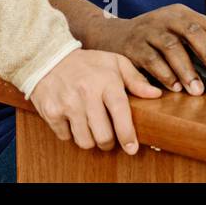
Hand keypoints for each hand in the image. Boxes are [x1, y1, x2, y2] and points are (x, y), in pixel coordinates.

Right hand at [30, 48, 160, 153]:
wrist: (49, 57)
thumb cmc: (87, 63)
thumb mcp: (114, 63)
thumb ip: (136, 79)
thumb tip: (156, 94)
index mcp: (106, 81)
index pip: (120, 113)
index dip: (127, 134)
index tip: (132, 147)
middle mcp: (86, 93)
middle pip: (103, 135)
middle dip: (108, 142)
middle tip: (108, 138)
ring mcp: (67, 103)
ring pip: (85, 140)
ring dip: (90, 140)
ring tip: (90, 128)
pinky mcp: (51, 111)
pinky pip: (66, 137)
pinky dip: (71, 134)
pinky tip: (72, 120)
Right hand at [84, 4, 205, 95]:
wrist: (112, 35)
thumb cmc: (152, 37)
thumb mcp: (175, 31)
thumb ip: (197, 43)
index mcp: (182, 13)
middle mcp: (166, 18)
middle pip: (192, 32)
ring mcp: (149, 30)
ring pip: (171, 47)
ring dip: (186, 70)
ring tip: (197, 89)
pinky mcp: (133, 45)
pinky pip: (150, 60)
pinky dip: (163, 74)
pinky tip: (174, 87)